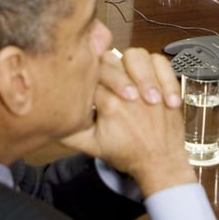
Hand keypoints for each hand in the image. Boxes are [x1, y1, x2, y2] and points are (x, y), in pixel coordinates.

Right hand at [61, 48, 191, 196]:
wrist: (160, 163)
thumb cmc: (129, 154)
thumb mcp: (92, 147)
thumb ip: (69, 130)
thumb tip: (50, 116)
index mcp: (110, 105)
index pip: (90, 75)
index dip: (86, 75)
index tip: (86, 81)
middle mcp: (131, 94)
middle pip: (111, 61)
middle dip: (107, 70)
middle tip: (110, 86)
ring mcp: (152, 89)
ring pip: (136, 56)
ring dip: (132, 65)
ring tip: (130, 80)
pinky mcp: (167, 87)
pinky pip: (161, 62)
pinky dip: (154, 65)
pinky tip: (149, 75)